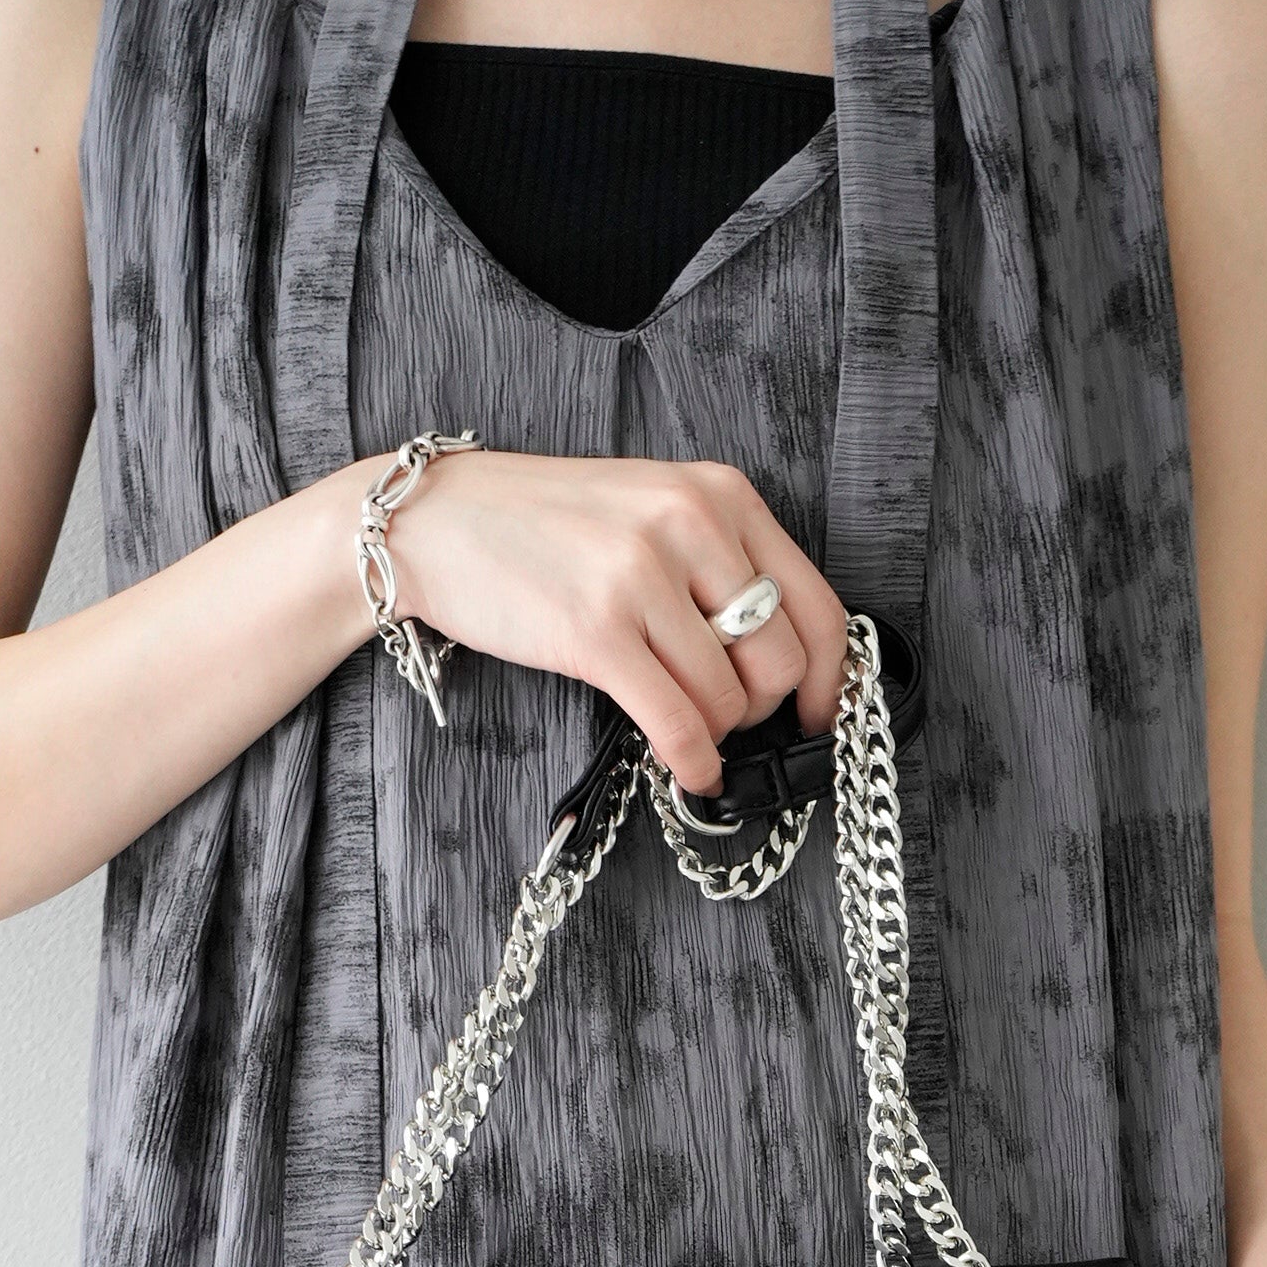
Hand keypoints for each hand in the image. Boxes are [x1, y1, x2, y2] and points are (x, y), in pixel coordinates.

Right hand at [379, 449, 844, 792]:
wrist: (437, 520)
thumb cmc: (549, 526)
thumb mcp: (655, 510)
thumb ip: (723, 564)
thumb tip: (787, 658)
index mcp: (719, 494)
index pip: (817, 606)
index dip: (829, 680)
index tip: (817, 714)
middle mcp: (690, 524)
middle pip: (780, 661)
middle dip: (762, 709)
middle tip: (728, 716)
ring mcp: (641, 575)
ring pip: (729, 699)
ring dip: (716, 732)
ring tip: (684, 722)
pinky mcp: (596, 630)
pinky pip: (678, 723)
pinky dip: (694, 762)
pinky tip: (689, 772)